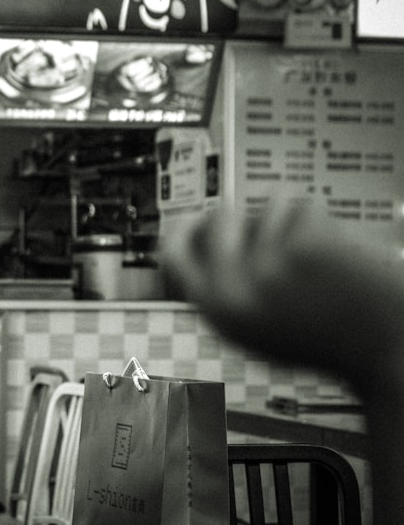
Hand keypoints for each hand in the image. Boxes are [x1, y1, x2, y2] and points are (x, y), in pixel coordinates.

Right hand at [161, 200, 403, 388]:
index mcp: (219, 312)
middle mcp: (234, 290)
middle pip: (219, 217)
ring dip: (292, 220)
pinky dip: (320, 222)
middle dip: (246, 215)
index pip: (175, 253)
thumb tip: (201, 239)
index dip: (183, 228)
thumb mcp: (256, 329)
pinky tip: (335, 253)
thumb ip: (224, 290)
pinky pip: (302, 208)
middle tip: (275, 232)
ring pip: (268, 206)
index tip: (194, 216)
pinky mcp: (301, 247)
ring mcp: (267, 267)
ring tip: (315, 255)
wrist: (385, 350)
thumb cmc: (328, 342)